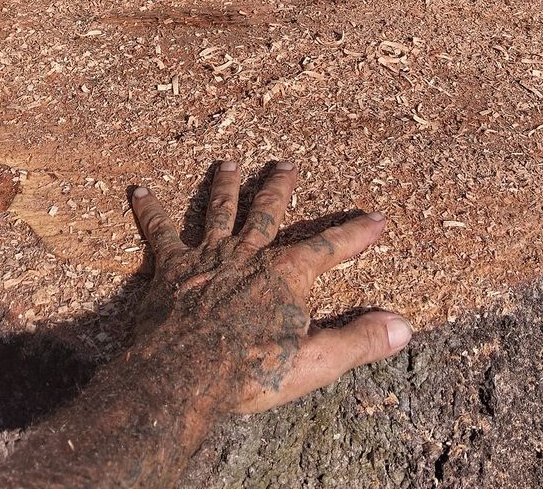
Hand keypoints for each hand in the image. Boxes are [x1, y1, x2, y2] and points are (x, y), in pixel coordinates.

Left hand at [130, 159, 412, 412]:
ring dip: (225, 187)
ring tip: (227, 163)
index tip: (377, 218)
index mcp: (285, 275)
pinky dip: (150, 210)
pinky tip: (138, 190)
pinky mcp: (172, 269)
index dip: (356, 234)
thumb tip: (404, 326)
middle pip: (268, 213)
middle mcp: (249, 255)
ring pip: (219, 212)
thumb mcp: (315, 363)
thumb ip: (358, 341)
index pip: (331, 248)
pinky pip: (160, 232)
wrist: (182, 377)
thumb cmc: (249, 375)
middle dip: (280, 188)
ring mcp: (208, 258)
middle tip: (286, 163)